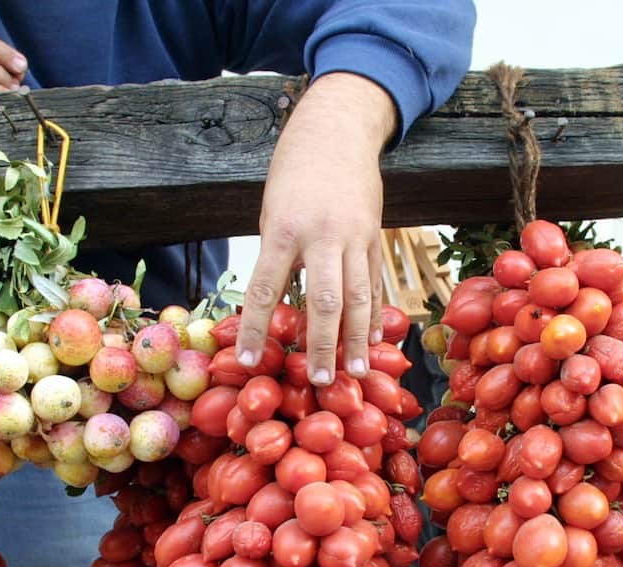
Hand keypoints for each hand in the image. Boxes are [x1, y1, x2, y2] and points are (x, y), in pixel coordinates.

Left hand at [236, 72, 396, 384]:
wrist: (336, 130)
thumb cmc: (292, 173)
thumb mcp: (272, 211)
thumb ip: (277, 257)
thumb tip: (275, 307)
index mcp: (284, 229)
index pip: (264, 288)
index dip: (254, 329)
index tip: (247, 362)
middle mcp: (323, 235)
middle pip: (325, 300)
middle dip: (322, 344)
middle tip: (319, 380)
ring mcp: (355, 236)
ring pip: (360, 296)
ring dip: (356, 339)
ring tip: (355, 373)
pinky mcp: (376, 235)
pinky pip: (375, 282)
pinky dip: (373, 315)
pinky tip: (371, 342)